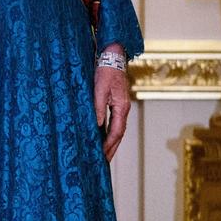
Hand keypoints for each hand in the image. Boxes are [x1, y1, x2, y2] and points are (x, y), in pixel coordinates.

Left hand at [94, 43, 130, 160]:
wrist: (113, 57)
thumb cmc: (106, 72)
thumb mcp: (99, 89)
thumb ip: (98, 107)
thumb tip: (96, 125)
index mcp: (121, 107)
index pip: (116, 132)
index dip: (109, 145)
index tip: (101, 156)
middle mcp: (123, 109)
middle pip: (119, 134)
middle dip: (112, 149)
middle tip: (104, 162)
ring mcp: (121, 107)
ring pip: (117, 129)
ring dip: (111, 142)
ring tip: (104, 155)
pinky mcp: (116, 104)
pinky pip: (114, 122)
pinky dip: (109, 132)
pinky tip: (102, 137)